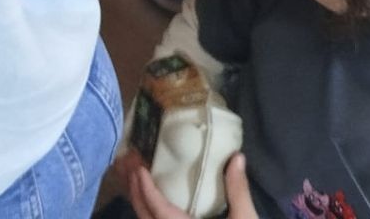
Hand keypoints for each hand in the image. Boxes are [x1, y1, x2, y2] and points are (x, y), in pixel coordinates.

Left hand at [127, 154, 256, 218]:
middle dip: (136, 193)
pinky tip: (153, 210)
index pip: (158, 209)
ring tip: (137, 185)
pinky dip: (149, 217)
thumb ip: (238, 191)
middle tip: (131, 169)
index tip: (139, 169)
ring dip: (140, 206)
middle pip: (145, 218)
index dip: (146, 189)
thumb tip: (237, 157)